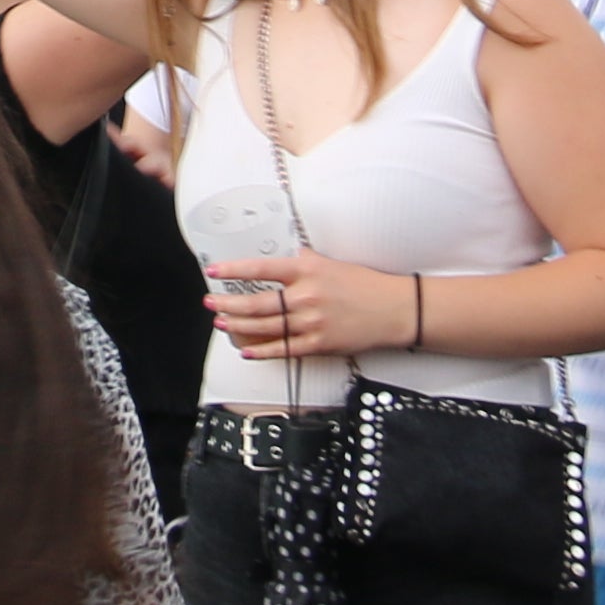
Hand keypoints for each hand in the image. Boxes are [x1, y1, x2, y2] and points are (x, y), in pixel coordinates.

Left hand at [201, 247, 417, 365]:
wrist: (393, 309)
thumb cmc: (365, 284)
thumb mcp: (332, 263)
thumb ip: (306, 260)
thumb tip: (288, 254)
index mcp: (307, 271)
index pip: (262, 268)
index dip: (234, 270)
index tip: (215, 271)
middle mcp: (305, 296)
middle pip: (256, 302)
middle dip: (227, 304)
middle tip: (210, 303)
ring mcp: (311, 322)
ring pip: (265, 326)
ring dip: (238, 326)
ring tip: (221, 323)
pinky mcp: (318, 344)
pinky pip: (283, 349)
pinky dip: (262, 351)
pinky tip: (247, 350)